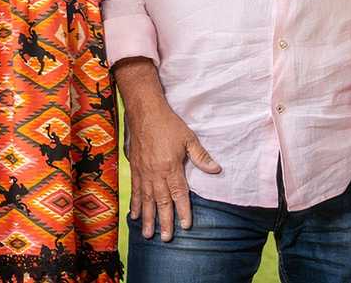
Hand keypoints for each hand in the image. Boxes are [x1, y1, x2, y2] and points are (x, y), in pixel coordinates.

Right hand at [123, 97, 221, 241]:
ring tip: (147, 235)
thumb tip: (216, 169)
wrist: (144, 111)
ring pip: (146, 200)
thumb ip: (201, 156)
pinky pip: (134, 190)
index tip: (185, 226)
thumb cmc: (168, 124)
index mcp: (171, 167)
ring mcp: (143, 172)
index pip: (179, 194)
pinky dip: (135, 204)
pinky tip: (134, 216)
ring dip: (147, 218)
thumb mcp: (189, 138)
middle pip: (161, 202)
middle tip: (166, 239)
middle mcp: (156, 173)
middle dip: (164, 221)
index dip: (183, 211)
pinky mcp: (134, 168)